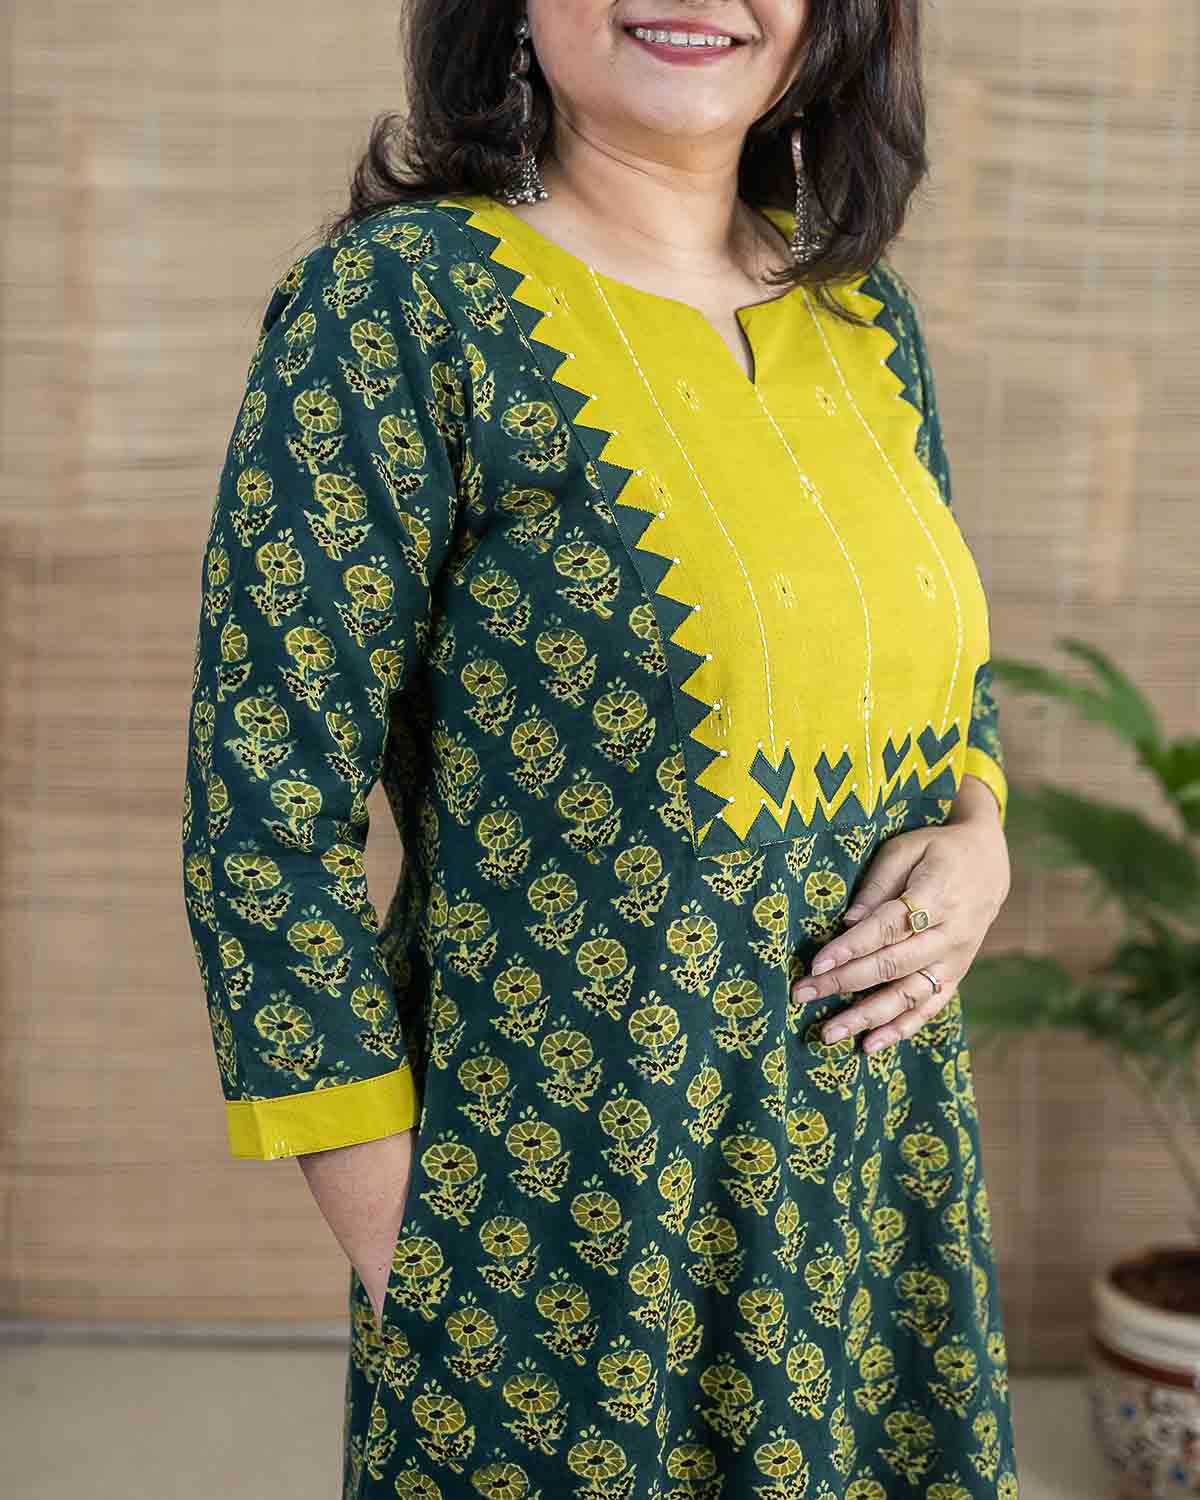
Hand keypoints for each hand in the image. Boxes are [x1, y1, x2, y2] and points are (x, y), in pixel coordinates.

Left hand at [791, 777, 1009, 1053]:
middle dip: (844, 982)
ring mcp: (956, 959)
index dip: (851, 947)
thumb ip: (877, 884)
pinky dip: (900, 1029)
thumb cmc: (937, 850)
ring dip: (868, 1017)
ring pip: (909, 995)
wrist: (989, 863)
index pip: (887, 927)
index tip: (817, 963)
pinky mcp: (957, 975)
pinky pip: (929, 1008)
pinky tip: (870, 1045)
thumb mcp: (906, 848)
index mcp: (936, 894)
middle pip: (892, 965)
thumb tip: (848, 923)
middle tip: (803, 995)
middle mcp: (950, 933)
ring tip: (830, 1033)